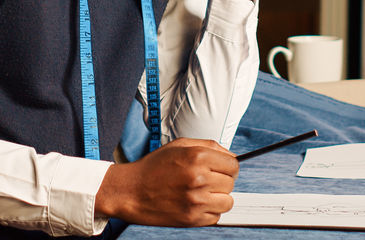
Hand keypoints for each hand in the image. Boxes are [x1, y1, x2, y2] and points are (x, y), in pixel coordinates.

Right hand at [95, 138, 237, 226]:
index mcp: (198, 157)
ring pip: (228, 202)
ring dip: (218, 198)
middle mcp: (199, 178)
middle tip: (205, 180)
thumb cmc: (153, 167)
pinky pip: (216, 217)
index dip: (228, 166)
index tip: (220, 169)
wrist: (130, 191)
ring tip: (202, 193)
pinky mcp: (192, 219)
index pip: (234, 164)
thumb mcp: (179, 145)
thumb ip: (208, 146)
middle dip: (221, 181)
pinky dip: (209, 212)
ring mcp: (196, 201)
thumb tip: (232, 156)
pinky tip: (194, 203)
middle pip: (231, 183)